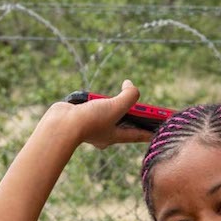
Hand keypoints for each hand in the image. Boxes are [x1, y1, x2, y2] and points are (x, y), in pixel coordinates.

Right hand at [40, 81, 156, 149]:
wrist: (61, 124)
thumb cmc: (90, 120)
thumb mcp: (116, 107)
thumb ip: (129, 96)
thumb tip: (130, 85)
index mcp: (115, 136)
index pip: (137, 134)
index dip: (149, 131)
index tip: (158, 132)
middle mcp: (104, 133)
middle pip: (123, 124)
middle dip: (132, 117)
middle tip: (142, 111)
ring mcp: (92, 126)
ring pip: (108, 115)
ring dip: (113, 106)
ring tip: (117, 99)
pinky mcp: (81, 117)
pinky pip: (93, 109)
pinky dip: (97, 103)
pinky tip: (94, 98)